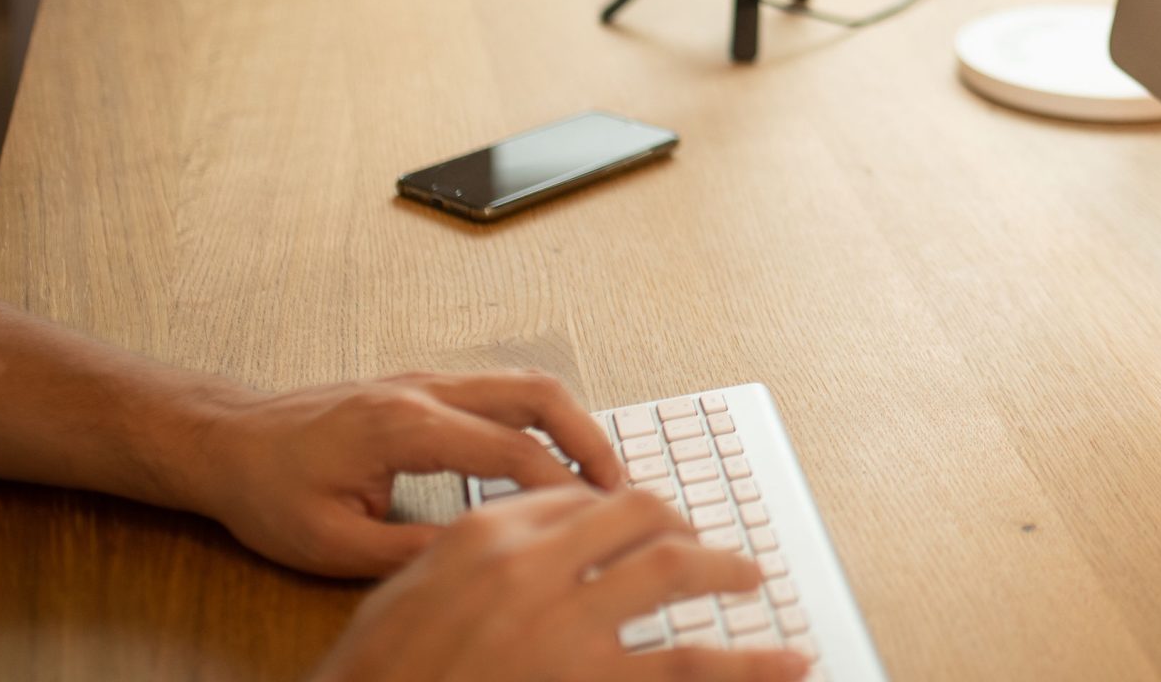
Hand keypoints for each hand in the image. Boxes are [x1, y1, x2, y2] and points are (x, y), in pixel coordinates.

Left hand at [167, 370, 626, 576]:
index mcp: (406, 425)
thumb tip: (482, 561)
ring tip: (599, 475)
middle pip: (537, 395)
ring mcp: (426, 381)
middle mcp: (426, 390)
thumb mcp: (332, 544)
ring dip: (571, 424)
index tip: (599, 520)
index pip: (513, 452)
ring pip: (525, 384)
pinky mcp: (424, 387)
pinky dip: (540, 419)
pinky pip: (501, 391)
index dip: (565, 489)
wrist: (227, 441)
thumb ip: (413, 551)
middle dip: (590, 438)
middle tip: (622, 487)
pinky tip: (550, 457)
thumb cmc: (269, 490)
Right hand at [311, 487, 810, 681]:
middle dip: (677, 524)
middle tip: (701, 543)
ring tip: (752, 578)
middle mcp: (536, 569)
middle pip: (635, 515)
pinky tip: (788, 662)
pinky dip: (748, 665)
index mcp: (485, 538)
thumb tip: (514, 544)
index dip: (613, 509)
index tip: (637, 522)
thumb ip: (462, 559)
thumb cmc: (371, 675)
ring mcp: (569, 628)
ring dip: (724, 569)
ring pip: (675, 573)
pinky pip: (687, 667)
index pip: (573, 497)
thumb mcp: (401, 596)